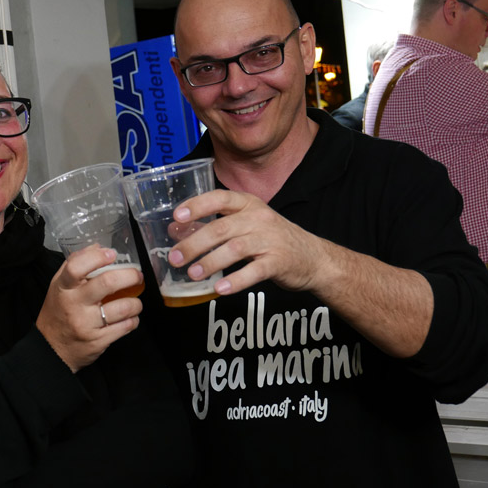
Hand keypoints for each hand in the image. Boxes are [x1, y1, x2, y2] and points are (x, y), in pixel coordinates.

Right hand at [36, 245, 143, 372]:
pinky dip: (133, 320)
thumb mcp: (59, 286)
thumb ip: (76, 264)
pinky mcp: (98, 341)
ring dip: (136, 303)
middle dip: (130, 276)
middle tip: (137, 276)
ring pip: (122, 308)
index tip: (112, 254)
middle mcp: (74, 304)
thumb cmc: (58, 312)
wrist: (51, 349)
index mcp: (63, 288)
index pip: (76, 267)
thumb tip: (99, 247)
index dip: (97, 257)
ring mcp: (86, 324)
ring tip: (135, 302)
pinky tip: (130, 317)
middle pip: (107, 283)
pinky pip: (125, 327)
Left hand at [168, 190, 326, 295]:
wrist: (313, 257)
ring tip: (192, 274)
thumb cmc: (271, 239)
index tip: (177, 217)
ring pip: (235, 249)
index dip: (197, 206)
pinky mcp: (279, 262)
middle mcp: (259, 218)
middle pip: (221, 228)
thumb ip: (212, 225)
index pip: (220, 198)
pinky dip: (235, 280)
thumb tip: (175, 230)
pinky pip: (254, 271)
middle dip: (194, 243)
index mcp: (248, 204)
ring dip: (210, 262)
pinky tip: (219, 289)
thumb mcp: (245, 225)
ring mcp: (270, 240)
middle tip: (174, 258)